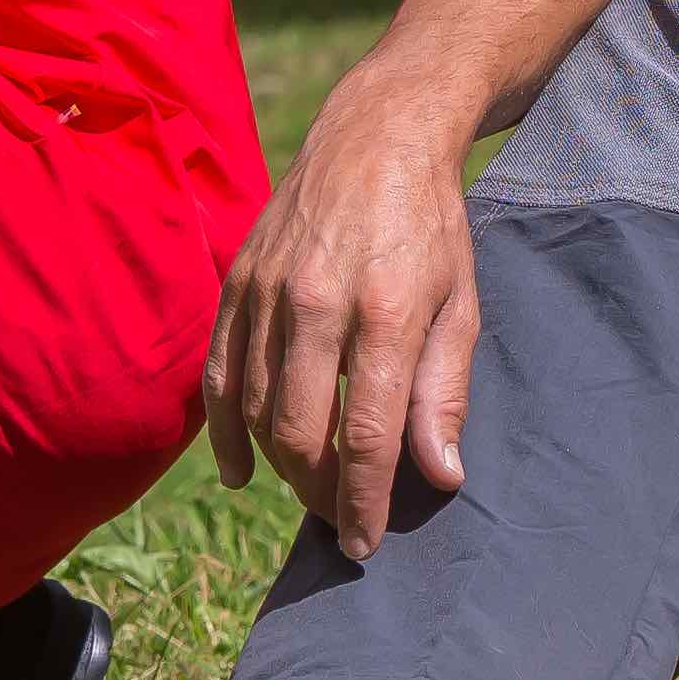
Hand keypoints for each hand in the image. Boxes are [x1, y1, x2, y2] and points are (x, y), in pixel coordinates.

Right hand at [212, 67, 486, 566]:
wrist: (377, 135)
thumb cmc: (431, 226)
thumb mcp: (460, 304)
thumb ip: (444, 393)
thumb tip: (438, 478)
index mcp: (384, 312)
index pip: (364, 435)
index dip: (361, 502)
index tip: (364, 544)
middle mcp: (316, 302)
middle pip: (299, 431)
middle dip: (317, 492)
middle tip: (339, 518)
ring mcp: (268, 289)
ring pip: (253, 408)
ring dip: (278, 466)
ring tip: (308, 491)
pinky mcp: (238, 280)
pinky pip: (218, 371)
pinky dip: (224, 429)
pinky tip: (241, 469)